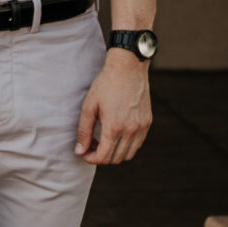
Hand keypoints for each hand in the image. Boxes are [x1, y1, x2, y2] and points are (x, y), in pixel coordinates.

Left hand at [75, 49, 153, 165]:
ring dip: (114, 153)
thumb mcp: (89, 106)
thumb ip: (84, 131)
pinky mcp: (147, 122)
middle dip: (101, 157)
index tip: (84, 152)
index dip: (91, 159)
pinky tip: (116, 135)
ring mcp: (141, 127)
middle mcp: (131, 130)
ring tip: (104, 141)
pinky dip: (126, 146)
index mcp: (114, 127)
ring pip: (128, 155)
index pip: (103, 157)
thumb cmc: (106, 84)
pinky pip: (137, 144)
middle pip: (115, 159)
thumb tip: (80, 151)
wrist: (128, 67)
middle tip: (92, 146)